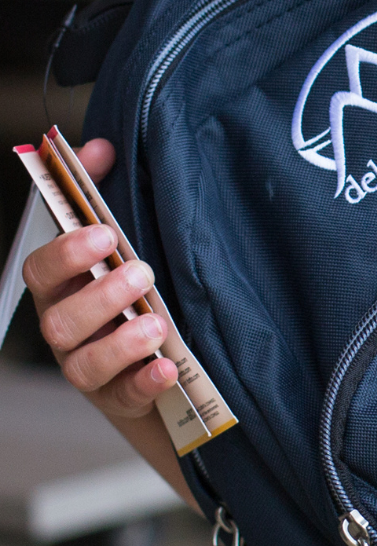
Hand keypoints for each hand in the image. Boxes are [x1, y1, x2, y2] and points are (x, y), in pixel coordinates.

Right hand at [21, 139, 179, 424]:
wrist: (157, 355)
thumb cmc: (131, 290)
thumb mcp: (118, 242)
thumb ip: (104, 191)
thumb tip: (100, 147)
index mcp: (61, 287)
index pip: (41, 269)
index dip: (65, 253)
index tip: (102, 235)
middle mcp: (66, 329)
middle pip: (61, 319)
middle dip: (100, 296)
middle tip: (143, 273)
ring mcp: (88, 368)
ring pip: (82, 364)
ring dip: (119, 343)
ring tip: (156, 323)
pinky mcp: (119, 398)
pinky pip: (123, 396)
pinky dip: (144, 382)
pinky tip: (166, 367)